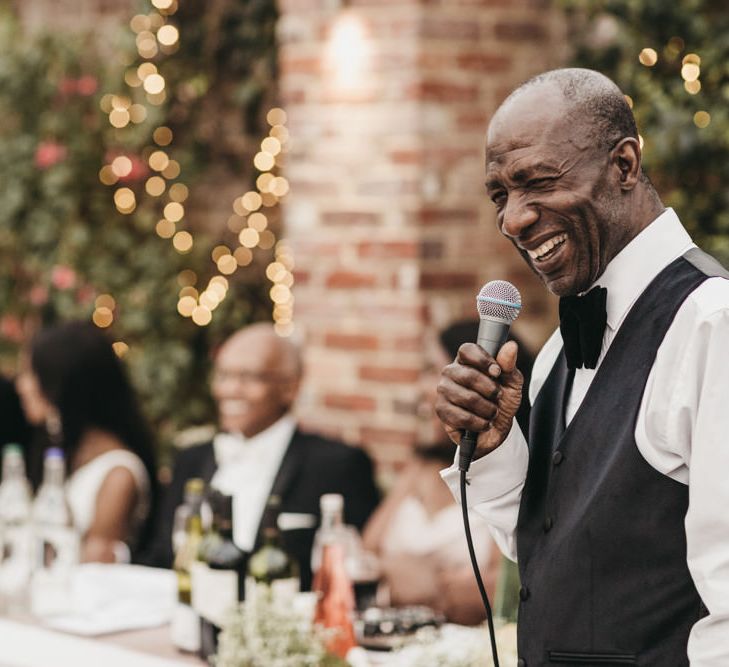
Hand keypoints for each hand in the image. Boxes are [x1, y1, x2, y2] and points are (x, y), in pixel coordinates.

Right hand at [435, 340, 522, 460]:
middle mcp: (451, 372)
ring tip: (492, 412)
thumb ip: (509, 365)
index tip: (497, 372)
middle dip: (490, 389)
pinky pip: (461, 417)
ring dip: (487, 409)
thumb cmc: (501, 401)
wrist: (496, 430)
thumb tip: (511, 345)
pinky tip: (483, 423)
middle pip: (468, 375)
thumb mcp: (511, 383)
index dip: (483, 360)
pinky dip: (479, 423)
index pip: (467, 350)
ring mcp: (443, 391)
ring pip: (467, 398)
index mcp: (466, 361)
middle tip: (498, 396)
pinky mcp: (441, 410)